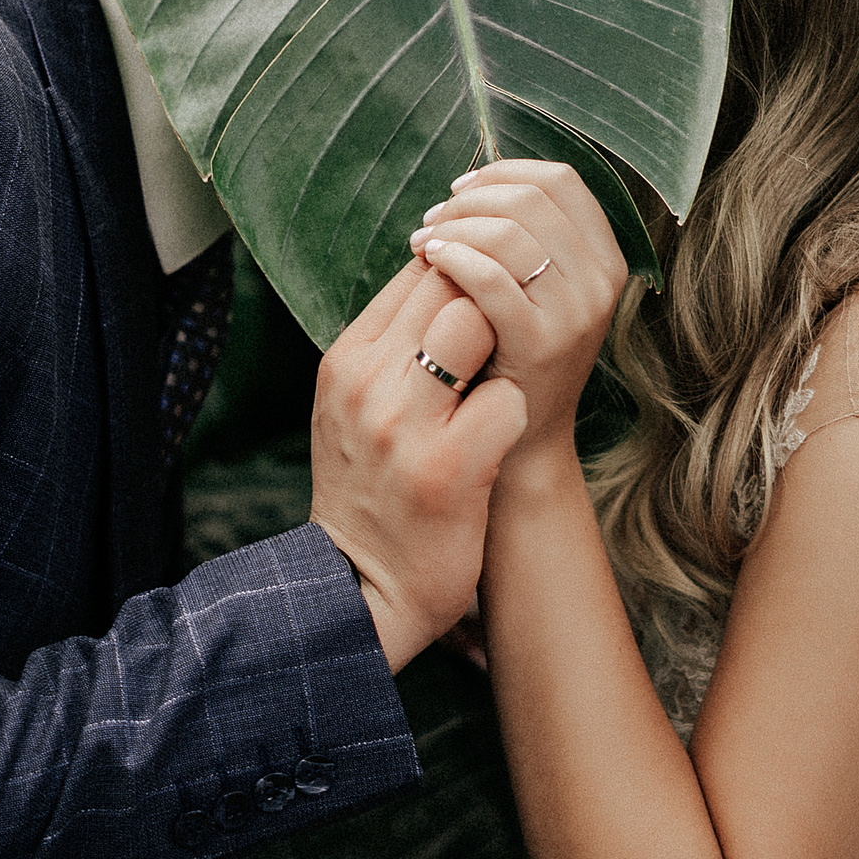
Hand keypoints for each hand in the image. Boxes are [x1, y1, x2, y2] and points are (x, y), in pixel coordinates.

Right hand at [310, 259, 528, 670]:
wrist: (356, 588)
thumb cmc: (370, 491)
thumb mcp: (353, 406)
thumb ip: (390, 346)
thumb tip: (445, 273)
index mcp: (345, 360)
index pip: (417, 270)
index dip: (465, 274)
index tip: (489, 301)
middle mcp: (366, 382)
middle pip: (449, 283)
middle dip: (490, 297)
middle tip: (508, 336)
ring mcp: (404, 424)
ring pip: (477, 323)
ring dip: (504, 345)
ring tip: (500, 381)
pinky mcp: (448, 467)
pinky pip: (506, 400)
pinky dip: (514, 412)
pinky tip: (499, 439)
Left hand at [408, 160, 628, 464]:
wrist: (518, 443)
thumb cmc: (510, 357)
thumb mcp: (535, 291)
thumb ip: (522, 238)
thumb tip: (470, 181)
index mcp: (605, 258)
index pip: (560, 180)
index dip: (504, 172)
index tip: (460, 190)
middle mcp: (602, 282)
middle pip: (532, 198)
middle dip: (472, 199)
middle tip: (432, 220)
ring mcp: (577, 313)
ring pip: (509, 232)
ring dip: (456, 226)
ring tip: (423, 242)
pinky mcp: (541, 343)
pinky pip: (491, 279)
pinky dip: (454, 258)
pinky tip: (429, 260)